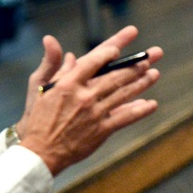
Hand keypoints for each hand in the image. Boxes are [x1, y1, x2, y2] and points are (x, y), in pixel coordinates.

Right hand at [16, 26, 161, 174]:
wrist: (40, 151)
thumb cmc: (38, 117)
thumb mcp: (38, 86)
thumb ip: (50, 62)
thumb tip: (53, 41)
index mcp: (68, 83)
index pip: (93, 61)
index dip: (109, 51)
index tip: (120, 45)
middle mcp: (84, 96)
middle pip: (115, 76)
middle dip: (135, 64)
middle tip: (151, 55)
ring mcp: (94, 114)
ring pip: (123, 94)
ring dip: (141, 83)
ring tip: (155, 73)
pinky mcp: (101, 130)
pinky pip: (124, 118)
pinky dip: (139, 110)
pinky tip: (151, 103)